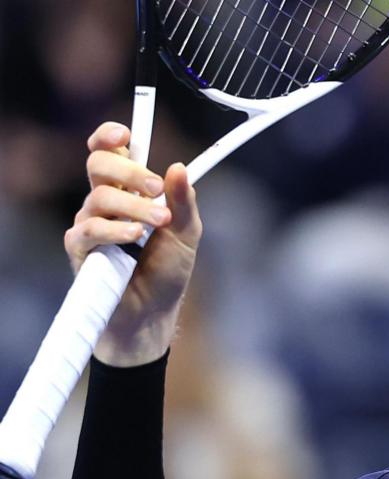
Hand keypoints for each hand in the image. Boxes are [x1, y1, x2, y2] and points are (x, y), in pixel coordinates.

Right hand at [67, 122, 203, 366]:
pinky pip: (89, 230)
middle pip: (99, 165)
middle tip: (156, 187)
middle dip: (128, 170)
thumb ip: (183, 202)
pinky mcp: (80, 250)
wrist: (155, 314)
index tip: (125, 133)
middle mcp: (105, 202)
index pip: (109, 152)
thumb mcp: (186, 234)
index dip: (110, 136)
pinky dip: (114, 229)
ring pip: (99, 197)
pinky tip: (134, 235)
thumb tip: (179, 167)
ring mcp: (90, 224)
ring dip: (133, 206)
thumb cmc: (167, 272)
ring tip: (158, 223)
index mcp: (129, 191)